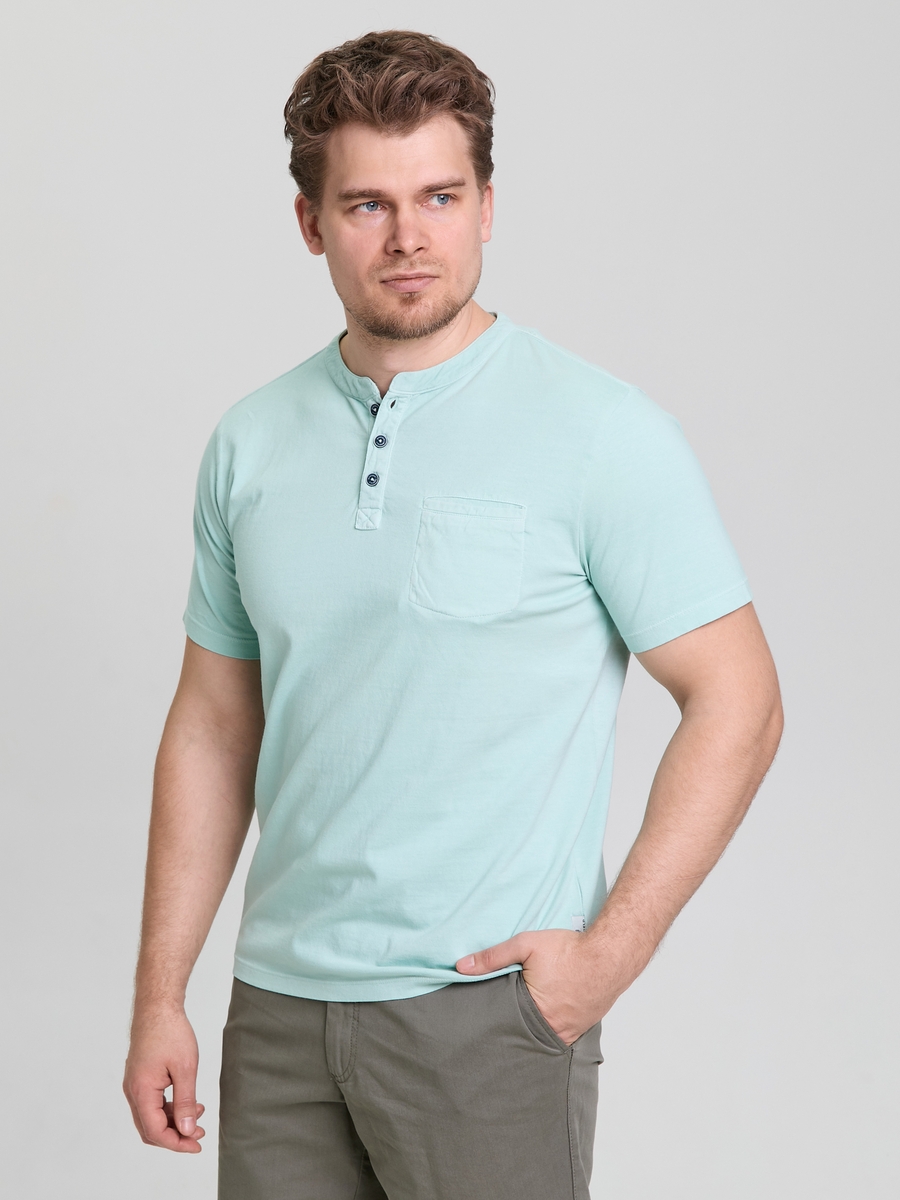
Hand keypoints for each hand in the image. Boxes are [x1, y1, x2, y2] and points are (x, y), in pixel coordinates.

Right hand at [123, 1006, 205, 1151]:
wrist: (157, 1006)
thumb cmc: (170, 1032)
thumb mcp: (186, 1068)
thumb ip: (186, 1102)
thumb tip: (187, 1131)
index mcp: (141, 1091)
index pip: (155, 1131)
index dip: (176, 1143)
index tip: (197, 1144)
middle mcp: (133, 1091)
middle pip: (150, 1128)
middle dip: (175, 1135)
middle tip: (199, 1135)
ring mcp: (134, 1084)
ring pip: (151, 1116)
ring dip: (173, 1121)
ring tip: (199, 1115)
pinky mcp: (140, 1077)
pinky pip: (151, 1102)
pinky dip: (168, 1108)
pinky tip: (188, 1102)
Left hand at [456, 929, 612, 1044]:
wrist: (610, 953)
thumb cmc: (569, 950)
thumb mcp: (525, 945)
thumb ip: (492, 957)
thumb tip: (461, 966)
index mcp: (535, 1014)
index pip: (504, 1027)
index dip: (494, 1024)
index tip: (481, 1025)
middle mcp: (553, 1029)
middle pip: (524, 1036)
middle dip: (512, 1032)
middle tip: (497, 1030)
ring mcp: (570, 1031)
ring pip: (543, 1037)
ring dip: (533, 1031)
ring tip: (520, 1025)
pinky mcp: (583, 1027)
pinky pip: (562, 1034)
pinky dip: (552, 1028)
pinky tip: (547, 1019)